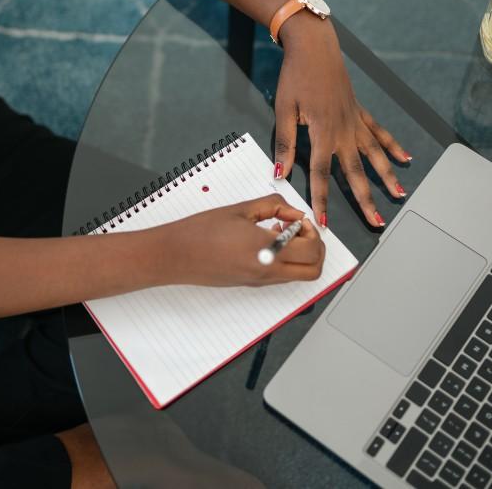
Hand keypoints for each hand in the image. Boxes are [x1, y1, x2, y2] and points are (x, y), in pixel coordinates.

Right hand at [160, 194, 324, 286]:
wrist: (176, 255)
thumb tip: (295, 213)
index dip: (312, 231)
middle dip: (316, 248)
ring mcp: (260, 281)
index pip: (310, 249)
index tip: (299, 218)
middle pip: (313, 271)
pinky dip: (286, 261)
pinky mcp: (251, 284)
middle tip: (301, 229)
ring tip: (282, 233)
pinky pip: (282, 276)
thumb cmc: (202, 231)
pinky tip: (268, 241)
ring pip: (299, 276)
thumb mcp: (241, 209)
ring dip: (302, 256)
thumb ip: (274, 207)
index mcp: (267, 250)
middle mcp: (267, 271)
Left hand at [272, 15, 410, 228]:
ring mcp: (355, 121)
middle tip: (376, 221)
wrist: (314, 47)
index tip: (324, 220)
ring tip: (399, 195)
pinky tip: (405, 158)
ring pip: (375, 155)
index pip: (321, 174)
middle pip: (356, 172)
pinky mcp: (359, 111)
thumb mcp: (284, 110)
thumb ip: (285, 143)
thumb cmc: (296, 76)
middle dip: (366, 199)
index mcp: (322, 132)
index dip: (322, 199)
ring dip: (387, 176)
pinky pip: (379, 133)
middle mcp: (343, 131)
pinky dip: (392, 146)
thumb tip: (280, 172)